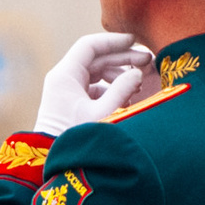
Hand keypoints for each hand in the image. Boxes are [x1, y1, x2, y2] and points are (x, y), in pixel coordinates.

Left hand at [34, 33, 152, 134]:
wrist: (56, 163)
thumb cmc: (76, 139)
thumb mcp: (103, 114)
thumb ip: (122, 90)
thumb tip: (138, 73)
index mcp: (64, 75)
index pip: (90, 46)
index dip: (114, 41)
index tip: (135, 41)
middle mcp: (63, 78)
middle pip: (96, 59)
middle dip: (123, 59)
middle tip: (148, 61)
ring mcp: (67, 90)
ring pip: (96, 73)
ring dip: (119, 75)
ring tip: (140, 83)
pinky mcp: (72, 102)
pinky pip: (94, 87)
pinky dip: (111, 89)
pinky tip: (128, 98)